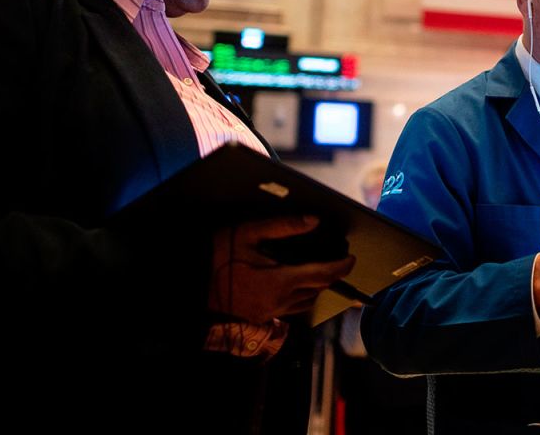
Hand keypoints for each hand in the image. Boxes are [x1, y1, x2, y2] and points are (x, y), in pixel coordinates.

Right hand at [207, 215, 355, 323]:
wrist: (188, 284)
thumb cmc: (217, 255)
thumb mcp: (248, 233)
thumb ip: (283, 226)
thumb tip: (314, 221)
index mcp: (280, 281)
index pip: (323, 275)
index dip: (342, 267)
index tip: (352, 258)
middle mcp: (279, 301)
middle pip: (318, 289)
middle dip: (332, 275)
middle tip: (339, 260)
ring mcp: (270, 312)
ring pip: (306, 301)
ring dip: (317, 287)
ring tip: (319, 269)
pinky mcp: (261, 317)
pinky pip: (291, 308)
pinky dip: (301, 295)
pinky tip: (296, 282)